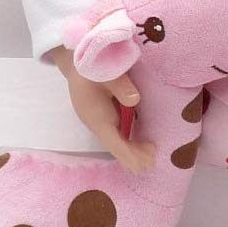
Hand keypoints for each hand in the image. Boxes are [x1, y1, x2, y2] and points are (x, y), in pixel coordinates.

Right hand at [52, 47, 154, 174]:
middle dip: (133, 155)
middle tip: (152, 163)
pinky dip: (127, 138)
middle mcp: (96, 122)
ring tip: (149, 156)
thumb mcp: (105, 73)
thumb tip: (135, 100)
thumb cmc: (91, 66)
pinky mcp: (101, 112)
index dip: (128, 155)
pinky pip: (115, 130)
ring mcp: (97, 118)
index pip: (113, 142)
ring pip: (115, 138)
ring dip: (131, 148)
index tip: (141, 166)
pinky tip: (137, 141)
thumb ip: (120, 86)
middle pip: (115, 144)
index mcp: (96, 117)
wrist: (75, 60)